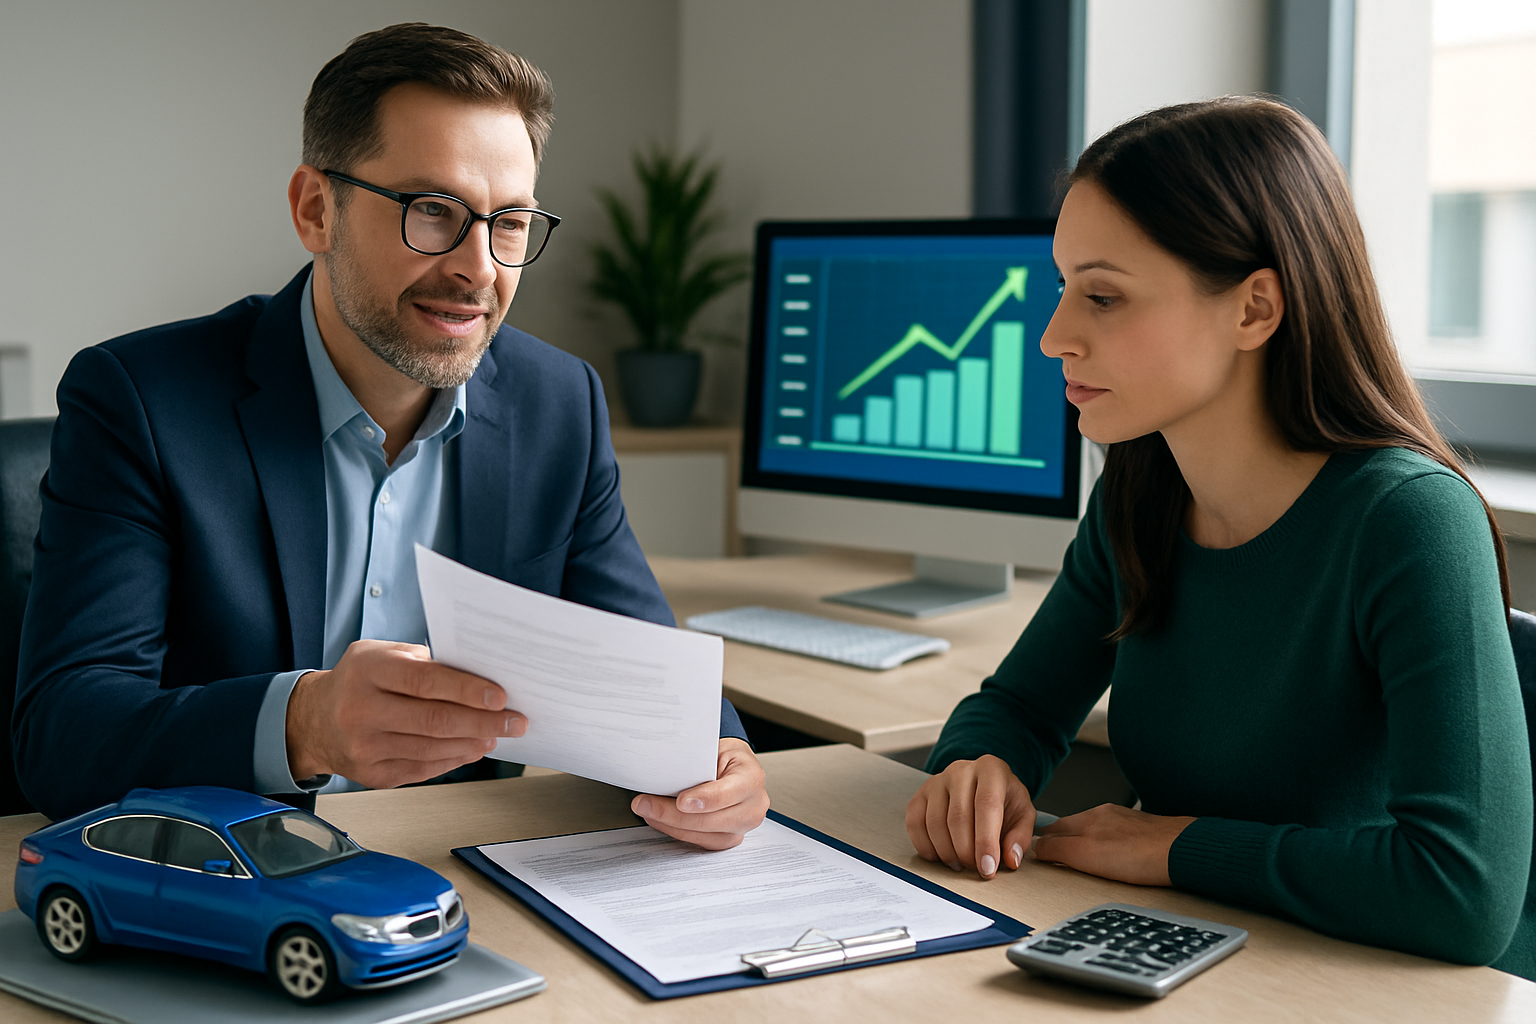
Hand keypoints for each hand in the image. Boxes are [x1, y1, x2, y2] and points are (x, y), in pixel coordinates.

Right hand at [285, 640, 525, 788]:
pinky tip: (472, 748)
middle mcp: (362, 710)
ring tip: (497, 734)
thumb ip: (424, 661)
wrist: (313, 720)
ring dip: (473, 742)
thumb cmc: (359, 680)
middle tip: (514, 722)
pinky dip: (454, 759)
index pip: (426, 681)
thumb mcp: (382, 654)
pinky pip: (423, 768)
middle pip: (435, 720)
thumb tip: (478, 675)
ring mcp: (365, 747)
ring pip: (433, 748)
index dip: (468, 690)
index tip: (500, 697)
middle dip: (483, 722)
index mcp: (369, 671)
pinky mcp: (372, 775)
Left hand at [630, 738, 768, 849]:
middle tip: (646, 805)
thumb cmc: (722, 756)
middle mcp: (753, 805)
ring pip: (706, 836)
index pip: (728, 793)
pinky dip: (679, 833)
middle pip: (713, 820)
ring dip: (672, 826)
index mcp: (751, 777)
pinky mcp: (730, 838)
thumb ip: (695, 765)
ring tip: (649, 813)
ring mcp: (743, 825)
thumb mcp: (712, 749)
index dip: (704, 799)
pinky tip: (662, 822)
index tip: (680, 801)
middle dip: (674, 815)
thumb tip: (666, 776)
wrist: (732, 766)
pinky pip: (703, 843)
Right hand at [905, 755, 1034, 878]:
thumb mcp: (1022, 814)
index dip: (986, 841)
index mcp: (991, 770)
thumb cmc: (1003, 800)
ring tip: (961, 863)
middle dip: (966, 852)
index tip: (987, 868)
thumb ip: (1020, 837)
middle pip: (958, 817)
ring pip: (935, 823)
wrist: (982, 785)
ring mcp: (936, 781)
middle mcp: (961, 770)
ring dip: (947, 853)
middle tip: (976, 868)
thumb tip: (1010, 858)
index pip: (986, 805)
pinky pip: (915, 823)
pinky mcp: (919, 795)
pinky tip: (940, 856)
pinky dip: (925, 846)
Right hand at [1030, 804, 1195, 885]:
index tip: (1034, 849)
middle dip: (1060, 837)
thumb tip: (1036, 847)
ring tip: (1077, 851)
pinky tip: (1113, 852)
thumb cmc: (1139, 855)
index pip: (1054, 828)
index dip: (1041, 841)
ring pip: (1096, 829)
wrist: (1182, 851)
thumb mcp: (1086, 854)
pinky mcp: (1144, 831)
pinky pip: (1117, 835)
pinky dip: (1107, 842)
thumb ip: (1058, 849)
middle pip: (1073, 826)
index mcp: (1088, 819)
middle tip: (1049, 850)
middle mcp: (1105, 815)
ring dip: (1083, 839)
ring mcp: (1126, 822)